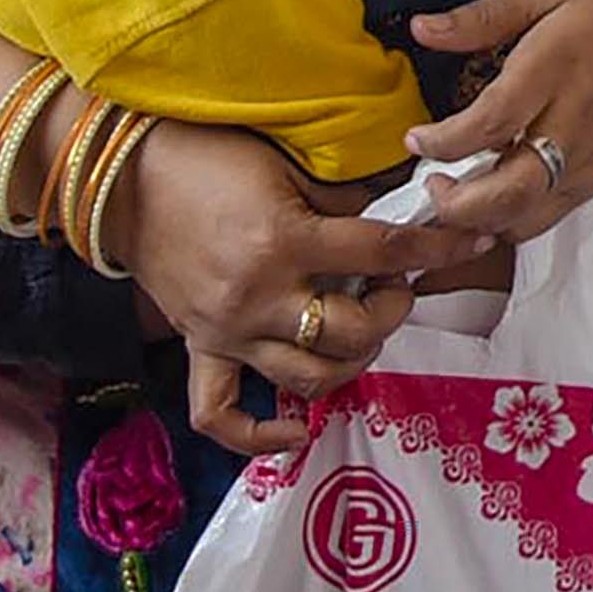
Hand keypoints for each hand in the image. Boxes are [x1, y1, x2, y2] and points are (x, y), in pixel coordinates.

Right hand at [115, 119, 486, 452]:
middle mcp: (258, 298)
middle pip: (351, 331)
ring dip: (350, 363)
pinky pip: (222, 414)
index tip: (471, 241)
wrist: (121, 177)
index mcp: (284, 242)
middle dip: (391, 309)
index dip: (436, 247)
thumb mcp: (282, 164)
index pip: (381, 251)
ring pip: (306, 380)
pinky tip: (298, 430)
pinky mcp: (198, 346)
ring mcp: (225, 330)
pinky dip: (261, 436)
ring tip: (362, 331)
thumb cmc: (204, 155)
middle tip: (397, 285)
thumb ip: (337, 200)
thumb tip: (387, 218)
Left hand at [404, 0, 592, 244]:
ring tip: (455, 192)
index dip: (443, 142)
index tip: (415, 138)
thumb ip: (482, 17)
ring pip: (524, 218)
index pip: (491, 122)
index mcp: (557, 67)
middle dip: (455, 204)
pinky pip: (544, 220)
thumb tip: (420, 28)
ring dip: (478, 220)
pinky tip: (488, 198)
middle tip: (432, 182)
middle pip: (508, 191)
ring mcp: (587, 161)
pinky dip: (507, 221)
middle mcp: (572, 123)